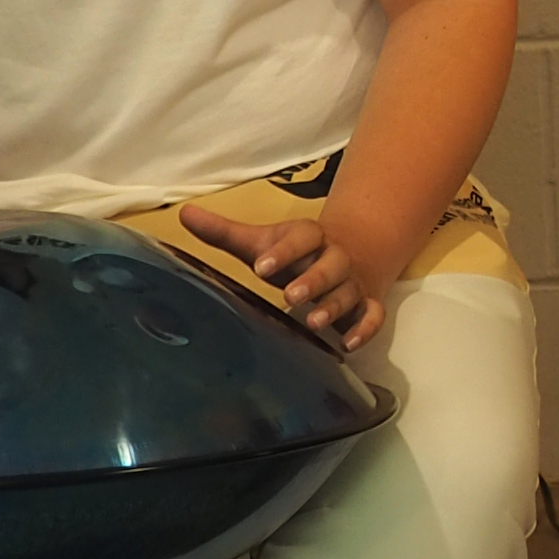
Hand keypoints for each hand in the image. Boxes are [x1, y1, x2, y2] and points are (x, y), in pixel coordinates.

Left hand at [179, 202, 392, 348]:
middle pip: (332, 264)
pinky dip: (365, 328)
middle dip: (313, 279)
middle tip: (290, 295)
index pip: (303, 237)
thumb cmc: (297, 252)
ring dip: (334, 306)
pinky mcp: (367, 304)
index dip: (285, 251)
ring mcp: (354, 282)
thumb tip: (184, 214)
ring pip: (350, 291)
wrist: (355, 251)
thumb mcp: (264, 241)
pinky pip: (374, 316)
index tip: (261, 267)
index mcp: (311, 238)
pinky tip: (348, 343)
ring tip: (313, 323)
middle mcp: (336, 258)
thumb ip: (224, 232)